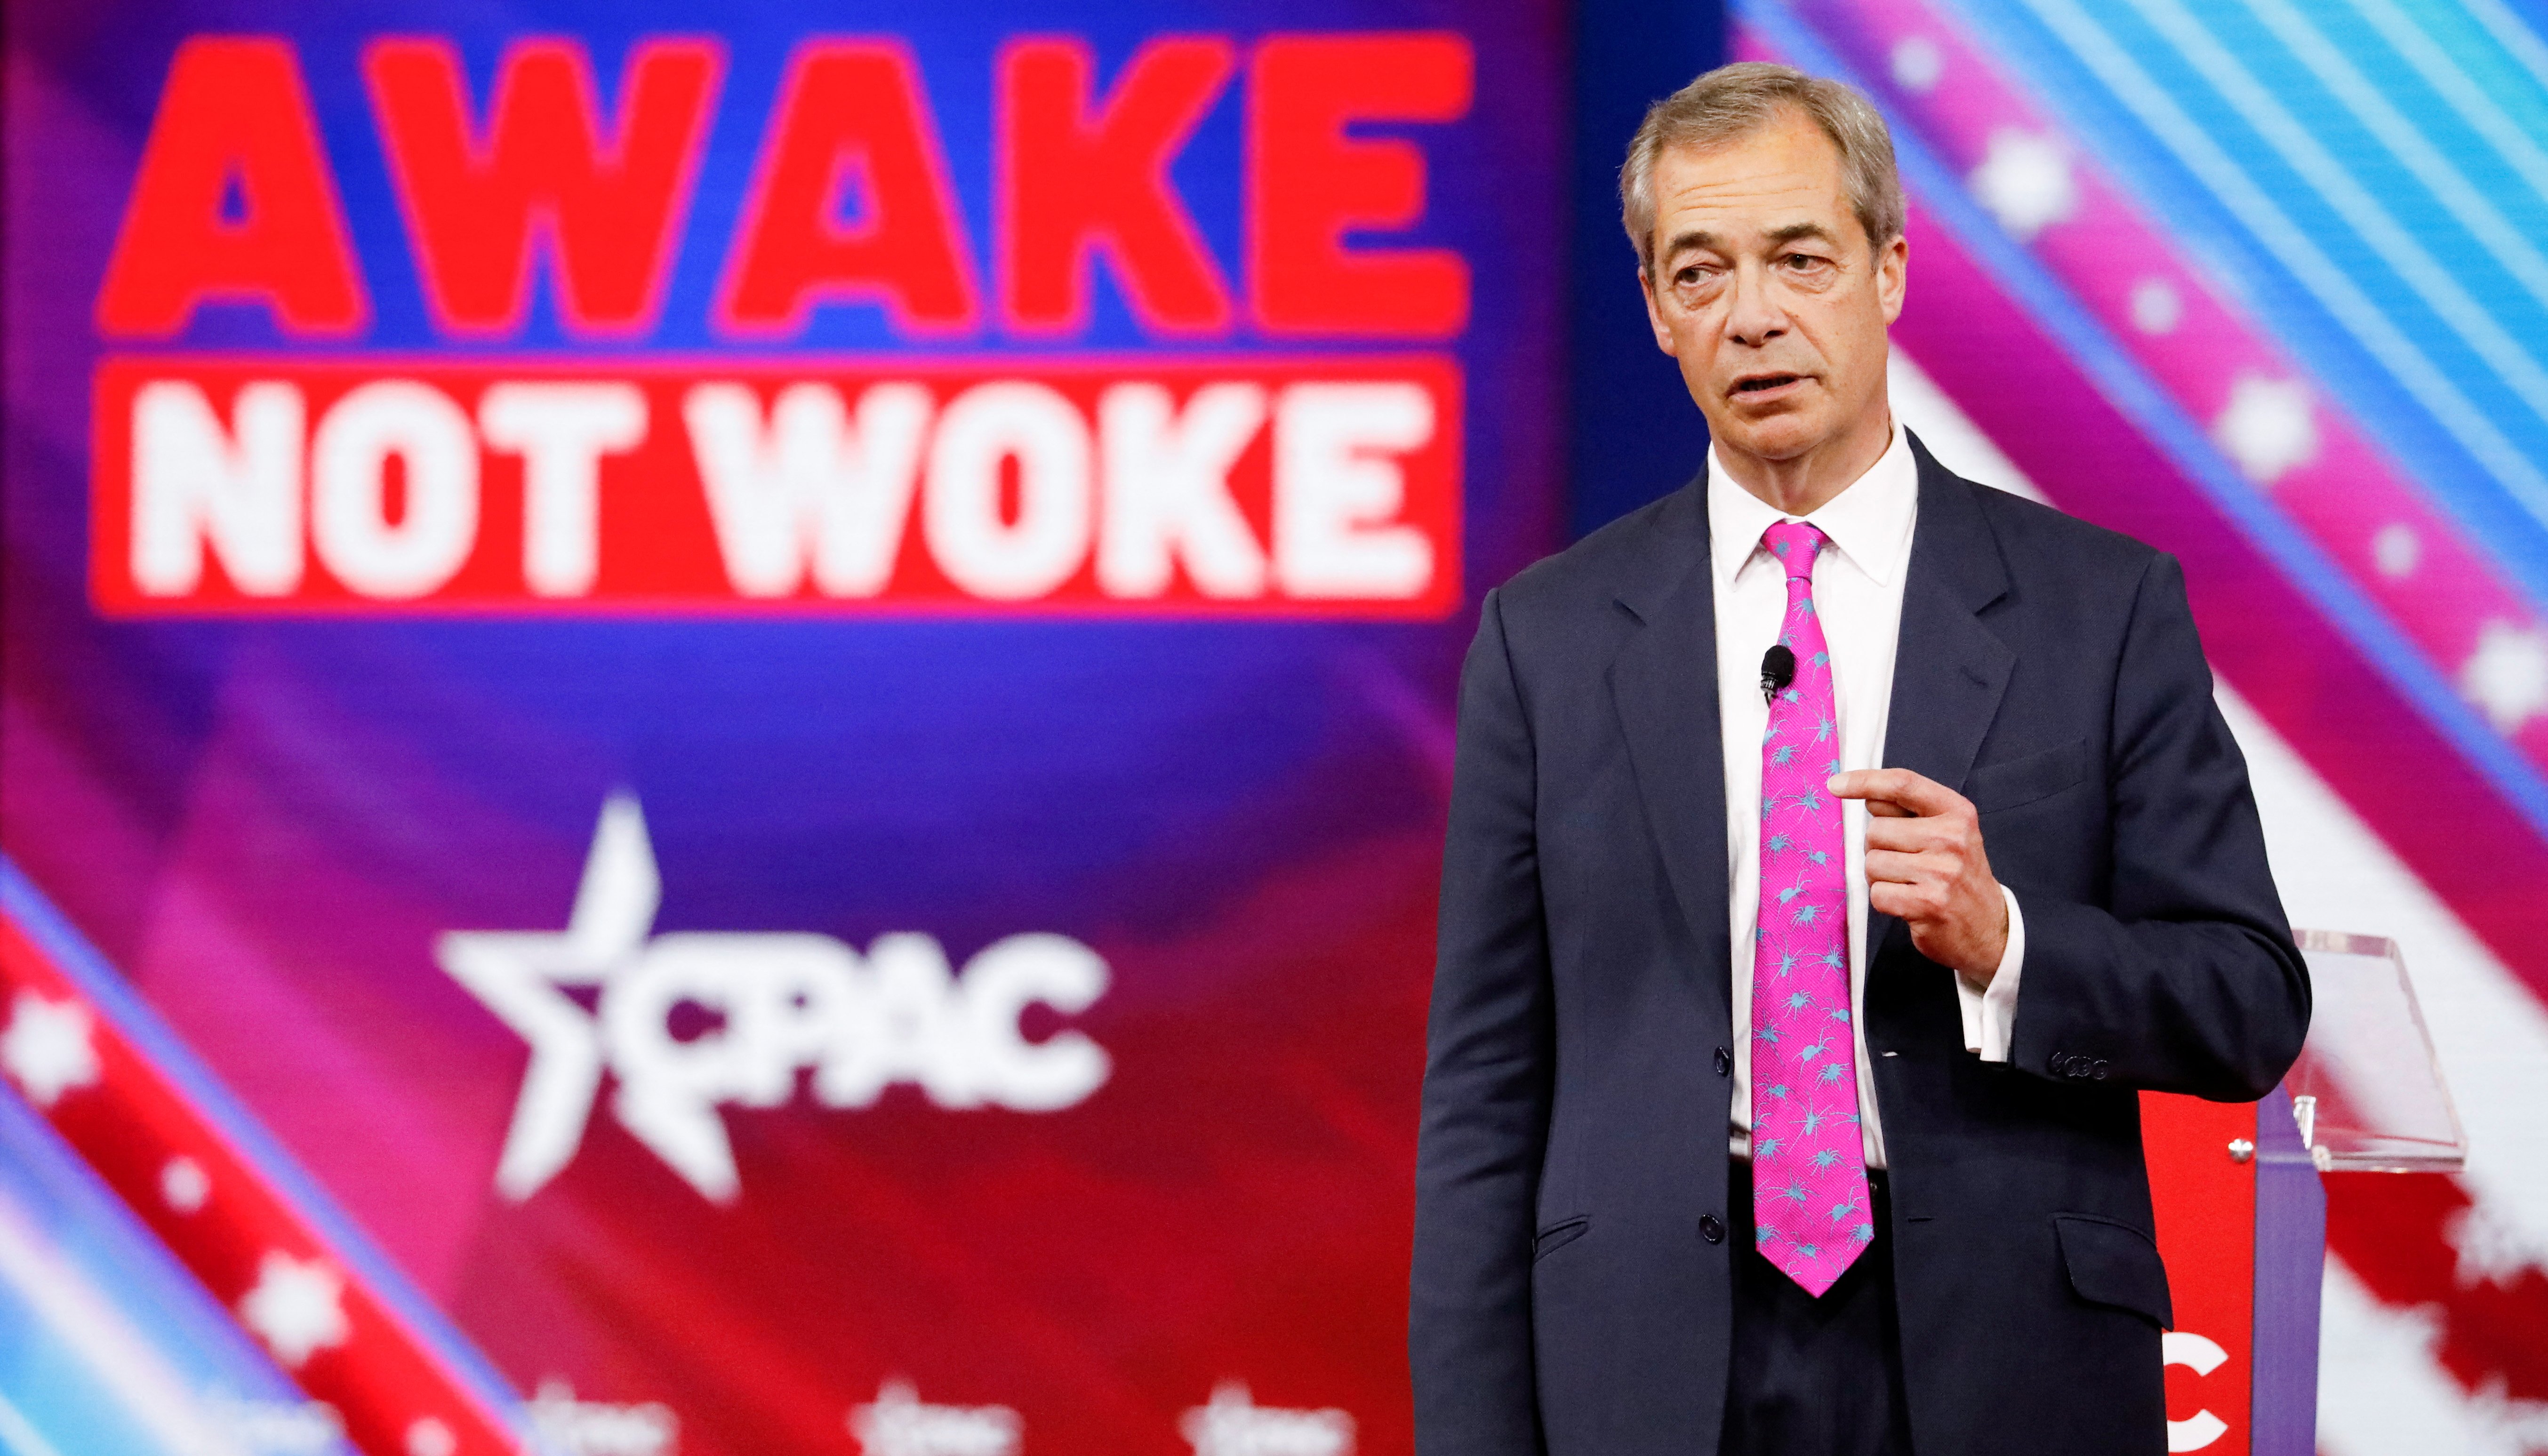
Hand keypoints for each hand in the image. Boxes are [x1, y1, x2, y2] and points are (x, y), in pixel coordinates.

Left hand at [1827, 768, 2009, 979]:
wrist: (1989, 928)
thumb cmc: (1957, 876)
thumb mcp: (1947, 833)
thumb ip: (1909, 811)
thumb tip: (1867, 796)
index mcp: (1957, 812)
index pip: (1903, 785)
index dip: (1864, 781)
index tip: (1836, 784)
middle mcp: (1953, 838)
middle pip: (1876, 831)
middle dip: (1878, 849)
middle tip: (1904, 864)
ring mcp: (1942, 872)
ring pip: (1873, 863)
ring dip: (1880, 877)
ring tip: (1909, 884)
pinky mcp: (1929, 904)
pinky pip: (1877, 894)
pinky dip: (1884, 901)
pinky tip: (1908, 903)